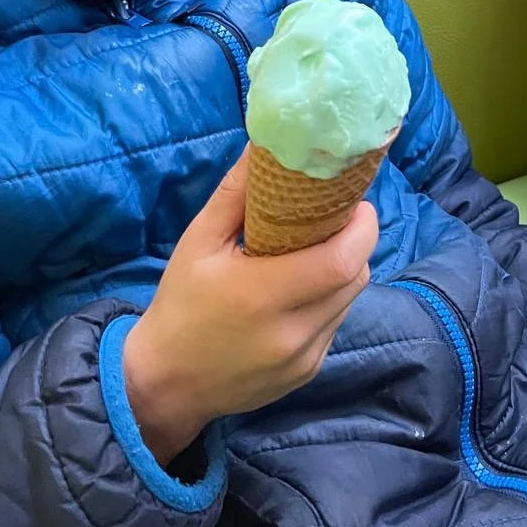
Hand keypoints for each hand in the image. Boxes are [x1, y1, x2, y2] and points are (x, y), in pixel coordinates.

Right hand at [122, 146, 378, 464]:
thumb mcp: (199, 241)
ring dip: (344, 269)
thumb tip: (266, 144)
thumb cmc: (181, 303)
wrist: (166, 382)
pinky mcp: (308, 372)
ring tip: (318, 250)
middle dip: (357, 241)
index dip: (360, 227)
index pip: (341, 260)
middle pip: (355, 277)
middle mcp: (292, 332)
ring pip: (350, 300)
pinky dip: (330, 299)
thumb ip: (236, 193)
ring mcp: (304, 357)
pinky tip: (302, 289)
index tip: (353, 201)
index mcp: (263, 296)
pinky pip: (335, 323)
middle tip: (338, 218)